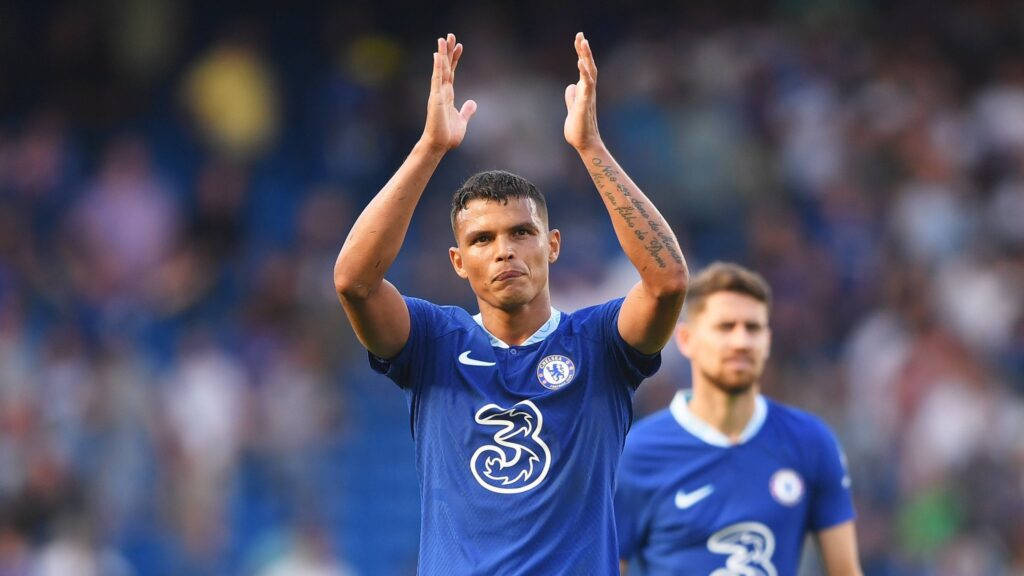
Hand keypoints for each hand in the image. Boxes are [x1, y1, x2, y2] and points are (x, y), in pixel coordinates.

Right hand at [421, 33, 476, 151]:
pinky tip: (438, 55)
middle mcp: (441, 92)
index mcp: (447, 96)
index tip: (459, 46)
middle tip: (450, 35)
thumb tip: (473, 102)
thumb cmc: (448, 135)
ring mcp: (437, 94)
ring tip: (443, 38)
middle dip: (448, 51)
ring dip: (442, 54)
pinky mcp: (435, 98)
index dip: (455, 59)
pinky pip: (437, 79)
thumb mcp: (462, 120)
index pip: (452, 73)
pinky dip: (438, 67)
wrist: (439, 145)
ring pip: (441, 69)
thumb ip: (467, 111)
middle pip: (446, 67)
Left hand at [564, 32, 601, 151]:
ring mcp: (587, 97)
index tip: (579, 38)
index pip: (584, 68)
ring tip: (583, 43)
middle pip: (589, 66)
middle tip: (581, 35)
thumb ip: (571, 97)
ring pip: (590, 73)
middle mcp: (588, 91)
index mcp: (585, 91)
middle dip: (585, 50)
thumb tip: (570, 86)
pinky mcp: (584, 105)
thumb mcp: (572, 108)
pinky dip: (584, 74)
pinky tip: (580, 64)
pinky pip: (586, 86)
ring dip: (586, 58)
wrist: (584, 144)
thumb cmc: (579, 129)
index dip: (582, 53)